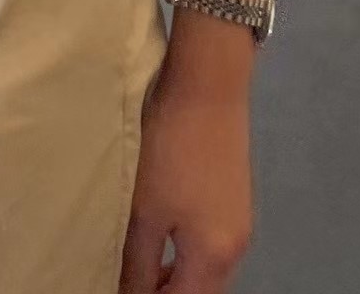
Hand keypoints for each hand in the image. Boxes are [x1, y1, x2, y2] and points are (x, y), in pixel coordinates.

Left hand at [119, 73, 252, 292]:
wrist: (208, 86)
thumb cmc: (172, 149)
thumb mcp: (146, 209)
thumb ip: (138, 262)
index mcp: (214, 257)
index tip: (120, 289)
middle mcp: (236, 248)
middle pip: (199, 292)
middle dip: (164, 293)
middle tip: (126, 282)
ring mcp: (239, 222)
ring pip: (206, 270)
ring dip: (176, 276)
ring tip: (138, 268)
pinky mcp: (234, 197)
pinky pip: (211, 245)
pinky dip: (186, 252)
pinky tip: (161, 238)